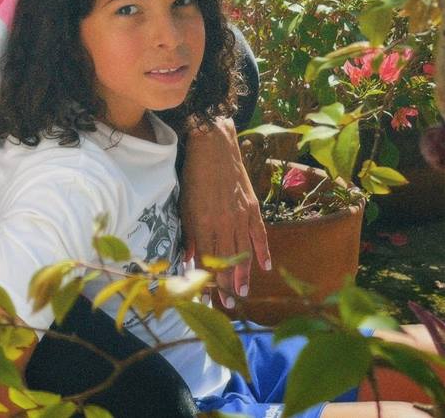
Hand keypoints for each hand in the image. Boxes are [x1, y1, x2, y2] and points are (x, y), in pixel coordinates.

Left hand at [179, 118, 269, 306]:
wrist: (213, 145)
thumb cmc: (194, 174)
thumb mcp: (184, 205)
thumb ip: (188, 234)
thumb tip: (188, 260)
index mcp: (203, 223)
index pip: (207, 259)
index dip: (210, 281)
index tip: (211, 299)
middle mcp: (223, 222)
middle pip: (226, 261)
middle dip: (227, 285)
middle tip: (230, 304)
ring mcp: (239, 215)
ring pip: (244, 251)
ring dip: (244, 274)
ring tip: (244, 293)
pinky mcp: (251, 206)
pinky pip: (259, 234)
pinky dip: (263, 251)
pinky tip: (265, 266)